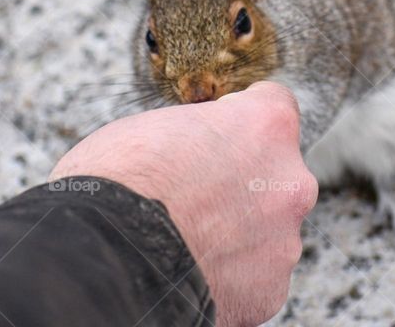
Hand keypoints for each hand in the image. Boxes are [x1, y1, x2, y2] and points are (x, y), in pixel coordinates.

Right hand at [50, 81, 318, 325]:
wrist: (106, 256)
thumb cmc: (119, 183)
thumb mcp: (153, 126)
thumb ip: (197, 135)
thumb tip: (193, 147)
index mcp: (265, 126)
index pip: (275, 104)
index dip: (240, 119)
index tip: (219, 133)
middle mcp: (288, 180)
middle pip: (275, 173)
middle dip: (243, 182)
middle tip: (197, 196)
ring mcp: (284, 239)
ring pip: (267, 228)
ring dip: (238, 231)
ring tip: (188, 239)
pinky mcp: (269, 290)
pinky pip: (255, 276)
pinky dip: (230, 274)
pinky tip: (193, 270)